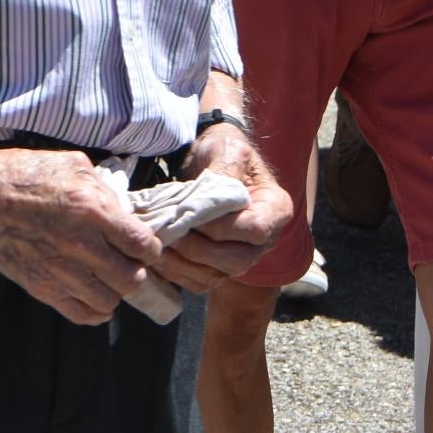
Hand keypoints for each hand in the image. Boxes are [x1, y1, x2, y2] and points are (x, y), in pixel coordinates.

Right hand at [0, 148, 163, 325]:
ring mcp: (62, 272)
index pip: (144, 246)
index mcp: (94, 211)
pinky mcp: (43, 289)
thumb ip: (104, 189)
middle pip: (132, 278)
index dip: (149, 247)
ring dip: (114, 290)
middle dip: (134, 269)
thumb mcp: (71, 164)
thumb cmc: (23, 174)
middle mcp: (83, 246)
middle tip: (124, 260)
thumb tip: (122, 211)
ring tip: (106, 277)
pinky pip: (84, 315)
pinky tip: (93, 295)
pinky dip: (96, 310)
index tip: (141, 244)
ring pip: (111, 300)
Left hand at [155, 122, 290, 292]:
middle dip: (197, 249)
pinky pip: (200, 282)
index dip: (222, 226)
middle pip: (236, 260)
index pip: (255, 229)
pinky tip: (157, 254)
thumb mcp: (228, 150)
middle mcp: (265, 240)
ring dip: (181, 264)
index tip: (191, 213)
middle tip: (168, 232)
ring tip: (156, 243)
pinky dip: (176, 273)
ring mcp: (243, 256)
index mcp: (276, 209)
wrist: (211, 159)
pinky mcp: (220, 267)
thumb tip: (209, 201)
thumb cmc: (224, 150)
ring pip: (215, 276)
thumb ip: (224, 173)